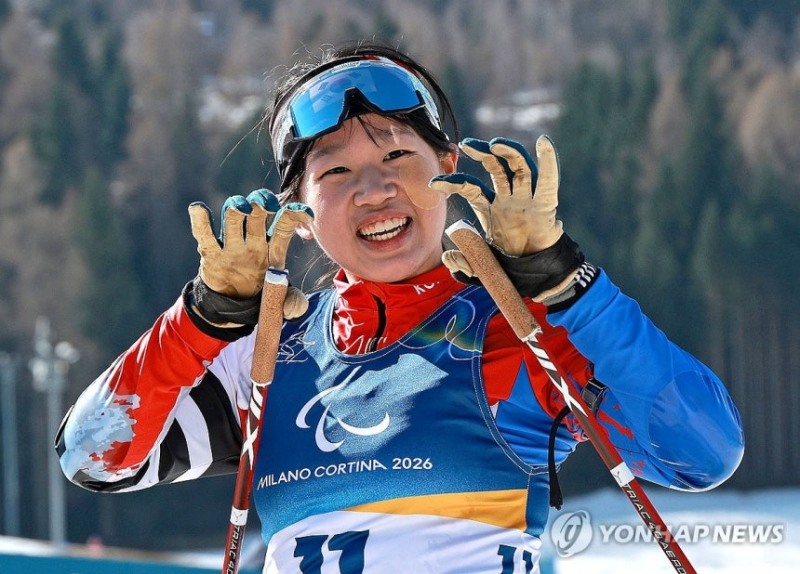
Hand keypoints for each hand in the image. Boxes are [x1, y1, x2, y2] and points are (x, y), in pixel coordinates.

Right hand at [188, 189, 312, 326]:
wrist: (234, 306)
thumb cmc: (262, 295)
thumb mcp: (281, 301)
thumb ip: (293, 303)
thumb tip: (295, 308)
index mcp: (273, 249)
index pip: (284, 225)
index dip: (295, 215)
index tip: (308, 214)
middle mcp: (253, 241)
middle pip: (258, 214)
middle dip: (262, 204)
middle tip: (266, 206)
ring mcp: (232, 245)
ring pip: (234, 217)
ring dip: (237, 208)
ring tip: (241, 208)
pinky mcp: (211, 253)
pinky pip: (205, 235)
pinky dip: (200, 221)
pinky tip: (198, 208)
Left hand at [430, 135, 561, 255]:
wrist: (535, 275)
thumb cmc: (508, 266)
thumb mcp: (480, 267)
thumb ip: (464, 262)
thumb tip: (448, 256)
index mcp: (490, 208)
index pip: (470, 187)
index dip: (453, 183)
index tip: (433, 184)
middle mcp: (508, 198)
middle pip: (495, 167)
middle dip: (481, 153)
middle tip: (466, 144)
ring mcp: (526, 199)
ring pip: (518, 167)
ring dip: (508, 151)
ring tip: (495, 144)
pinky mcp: (545, 205)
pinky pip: (547, 181)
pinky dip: (548, 161)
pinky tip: (543, 142)